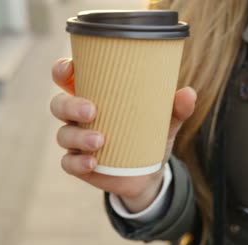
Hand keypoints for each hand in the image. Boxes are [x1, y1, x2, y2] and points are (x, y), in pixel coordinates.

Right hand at [50, 58, 196, 211]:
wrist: (148, 174)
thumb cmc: (150, 136)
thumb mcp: (164, 121)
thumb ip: (176, 108)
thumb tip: (188, 93)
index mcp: (93, 96)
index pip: (67, 78)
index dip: (62, 70)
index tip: (71, 67)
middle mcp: (78, 116)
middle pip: (59, 104)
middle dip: (70, 105)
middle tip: (92, 110)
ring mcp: (76, 141)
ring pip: (63, 134)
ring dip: (78, 136)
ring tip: (101, 141)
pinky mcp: (78, 164)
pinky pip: (68, 162)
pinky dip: (78, 162)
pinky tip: (93, 163)